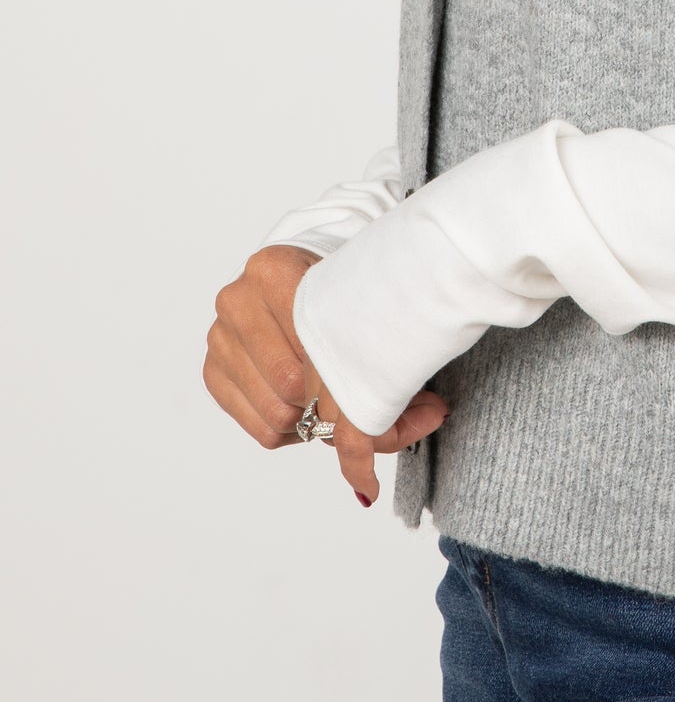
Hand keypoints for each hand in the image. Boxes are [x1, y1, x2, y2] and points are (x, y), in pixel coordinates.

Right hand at [203, 244, 447, 501]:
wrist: (300, 276)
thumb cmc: (338, 296)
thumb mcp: (364, 310)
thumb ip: (391, 365)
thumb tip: (435, 414)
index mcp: (272, 270)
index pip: (312, 343)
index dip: (345, 374)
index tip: (374, 382)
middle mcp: (236, 301)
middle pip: (292, 385)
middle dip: (329, 400)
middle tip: (353, 394)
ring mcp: (218, 338)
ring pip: (277, 414)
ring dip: (311, 419)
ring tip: (328, 397)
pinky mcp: (213, 372)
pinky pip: (261, 431)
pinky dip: (291, 429)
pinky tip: (304, 403)